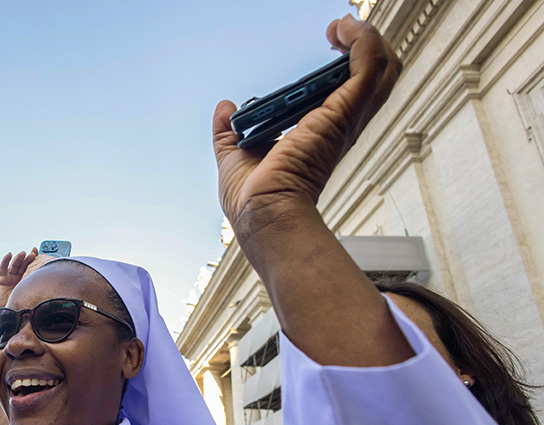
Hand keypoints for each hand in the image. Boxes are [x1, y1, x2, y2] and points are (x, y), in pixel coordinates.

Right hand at [0, 249, 56, 307]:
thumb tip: (55, 282)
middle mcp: (18, 278)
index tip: (38, 252)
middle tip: (33, 253)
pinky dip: (5, 261)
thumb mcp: (33, 296)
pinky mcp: (1, 280)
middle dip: (27, 258)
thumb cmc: (21, 308)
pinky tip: (9, 255)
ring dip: (19, 258)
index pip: (30, 267)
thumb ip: (40, 290)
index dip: (33, 259)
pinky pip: (2, 268)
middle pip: (23, 265)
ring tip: (23, 254)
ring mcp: (9, 278)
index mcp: (26, 280)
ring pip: (14, 265)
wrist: (9, 316)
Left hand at [213, 15, 400, 242]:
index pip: (352, 95)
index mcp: (320, 136)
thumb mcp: (235, 157)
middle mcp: (340, 127)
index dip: (347, 65)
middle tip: (338, 31)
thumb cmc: (254, 202)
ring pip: (384, 67)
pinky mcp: (340, 113)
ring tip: (340, 26)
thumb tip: (225, 109)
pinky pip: (368, 65)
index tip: (329, 43)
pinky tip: (342, 29)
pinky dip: (362, 40)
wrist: (262, 214)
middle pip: (379, 77)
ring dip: (367, 37)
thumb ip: (228, 132)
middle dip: (366, 45)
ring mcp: (344, 120)